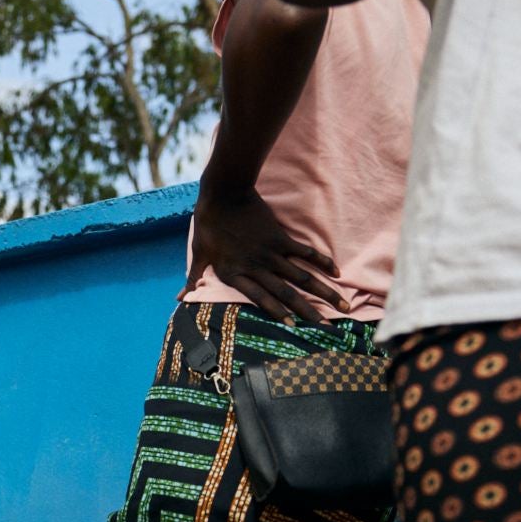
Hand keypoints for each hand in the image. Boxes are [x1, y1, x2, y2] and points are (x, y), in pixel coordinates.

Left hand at [190, 184, 348, 325]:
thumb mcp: (199, 254)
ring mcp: (271, 253)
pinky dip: (321, 262)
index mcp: (234, 274)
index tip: (294, 327)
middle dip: (308, 312)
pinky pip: (305, 253)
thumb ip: (193, 278)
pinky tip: (336, 273)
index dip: (277, 313)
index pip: (260, 299)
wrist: (224, 193)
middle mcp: (256, 267)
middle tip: (327, 328)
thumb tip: (179, 298)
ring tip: (341, 305)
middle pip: (286, 293)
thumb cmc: (208, 224)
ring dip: (323, 292)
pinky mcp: (280, 238)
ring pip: (302, 277)